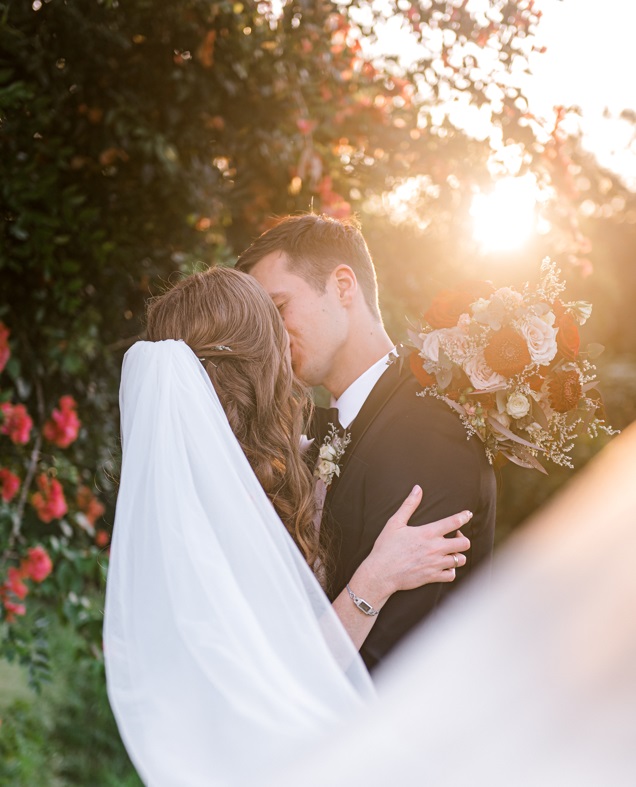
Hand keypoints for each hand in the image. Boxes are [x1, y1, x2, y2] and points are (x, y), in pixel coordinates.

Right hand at [359, 485, 471, 601]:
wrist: (380, 573)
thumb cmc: (386, 547)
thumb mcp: (395, 522)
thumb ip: (409, 505)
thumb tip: (417, 489)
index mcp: (427, 533)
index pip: (454, 522)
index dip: (464, 516)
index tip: (467, 515)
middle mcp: (435, 548)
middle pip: (464, 543)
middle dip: (462, 538)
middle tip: (455, 537)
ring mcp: (435, 564)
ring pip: (460, 560)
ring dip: (457, 555)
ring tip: (450, 552)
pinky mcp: (433, 577)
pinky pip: (452, 575)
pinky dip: (451, 571)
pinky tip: (444, 566)